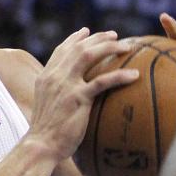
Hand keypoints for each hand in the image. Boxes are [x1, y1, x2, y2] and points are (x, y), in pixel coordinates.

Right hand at [27, 28, 136, 160]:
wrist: (41, 144)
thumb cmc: (46, 132)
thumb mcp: (46, 105)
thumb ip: (55, 92)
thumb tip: (68, 91)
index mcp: (46, 77)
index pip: (61, 50)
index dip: (75, 38)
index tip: (87, 31)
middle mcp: (54, 76)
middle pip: (78, 47)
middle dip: (98, 38)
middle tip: (115, 36)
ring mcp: (65, 86)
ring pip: (89, 56)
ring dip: (110, 48)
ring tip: (128, 47)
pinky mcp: (78, 98)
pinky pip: (102, 82)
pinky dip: (120, 75)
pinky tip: (134, 75)